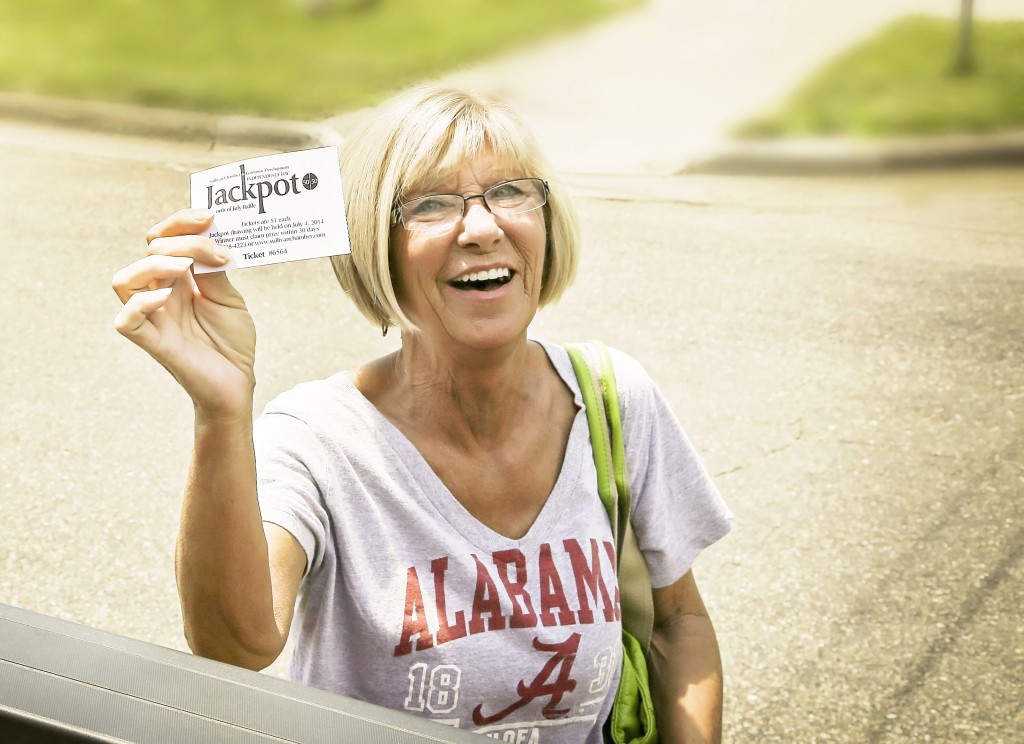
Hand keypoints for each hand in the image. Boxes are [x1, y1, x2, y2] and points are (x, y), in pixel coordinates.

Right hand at [113, 208, 256, 419]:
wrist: (238, 384)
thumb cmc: (231, 343)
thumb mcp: (229, 299)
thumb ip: (214, 271)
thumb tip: (209, 240)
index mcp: (180, 280)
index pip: (163, 238)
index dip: (180, 221)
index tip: (209, 216)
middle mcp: (162, 293)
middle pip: (148, 251)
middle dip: (181, 240)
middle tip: (215, 251)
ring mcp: (155, 317)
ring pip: (123, 280)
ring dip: (153, 265)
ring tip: (185, 268)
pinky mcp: (155, 343)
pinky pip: (126, 321)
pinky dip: (140, 304)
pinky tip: (166, 297)